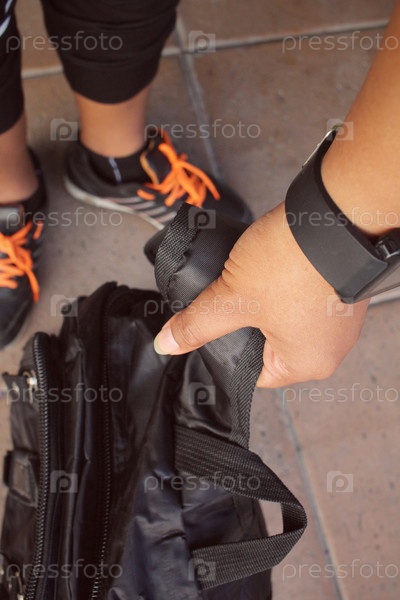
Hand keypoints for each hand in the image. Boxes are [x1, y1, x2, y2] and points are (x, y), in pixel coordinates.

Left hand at [153, 202, 367, 387]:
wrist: (334, 212)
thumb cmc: (293, 262)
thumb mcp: (234, 298)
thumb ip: (198, 324)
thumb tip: (168, 344)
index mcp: (308, 363)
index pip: (254, 372)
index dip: (226, 352)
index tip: (210, 330)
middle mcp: (330, 346)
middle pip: (267, 345)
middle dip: (242, 322)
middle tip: (225, 301)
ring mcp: (339, 315)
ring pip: (283, 317)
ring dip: (261, 300)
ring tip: (243, 282)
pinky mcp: (339, 287)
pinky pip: (300, 296)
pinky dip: (281, 285)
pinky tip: (265, 269)